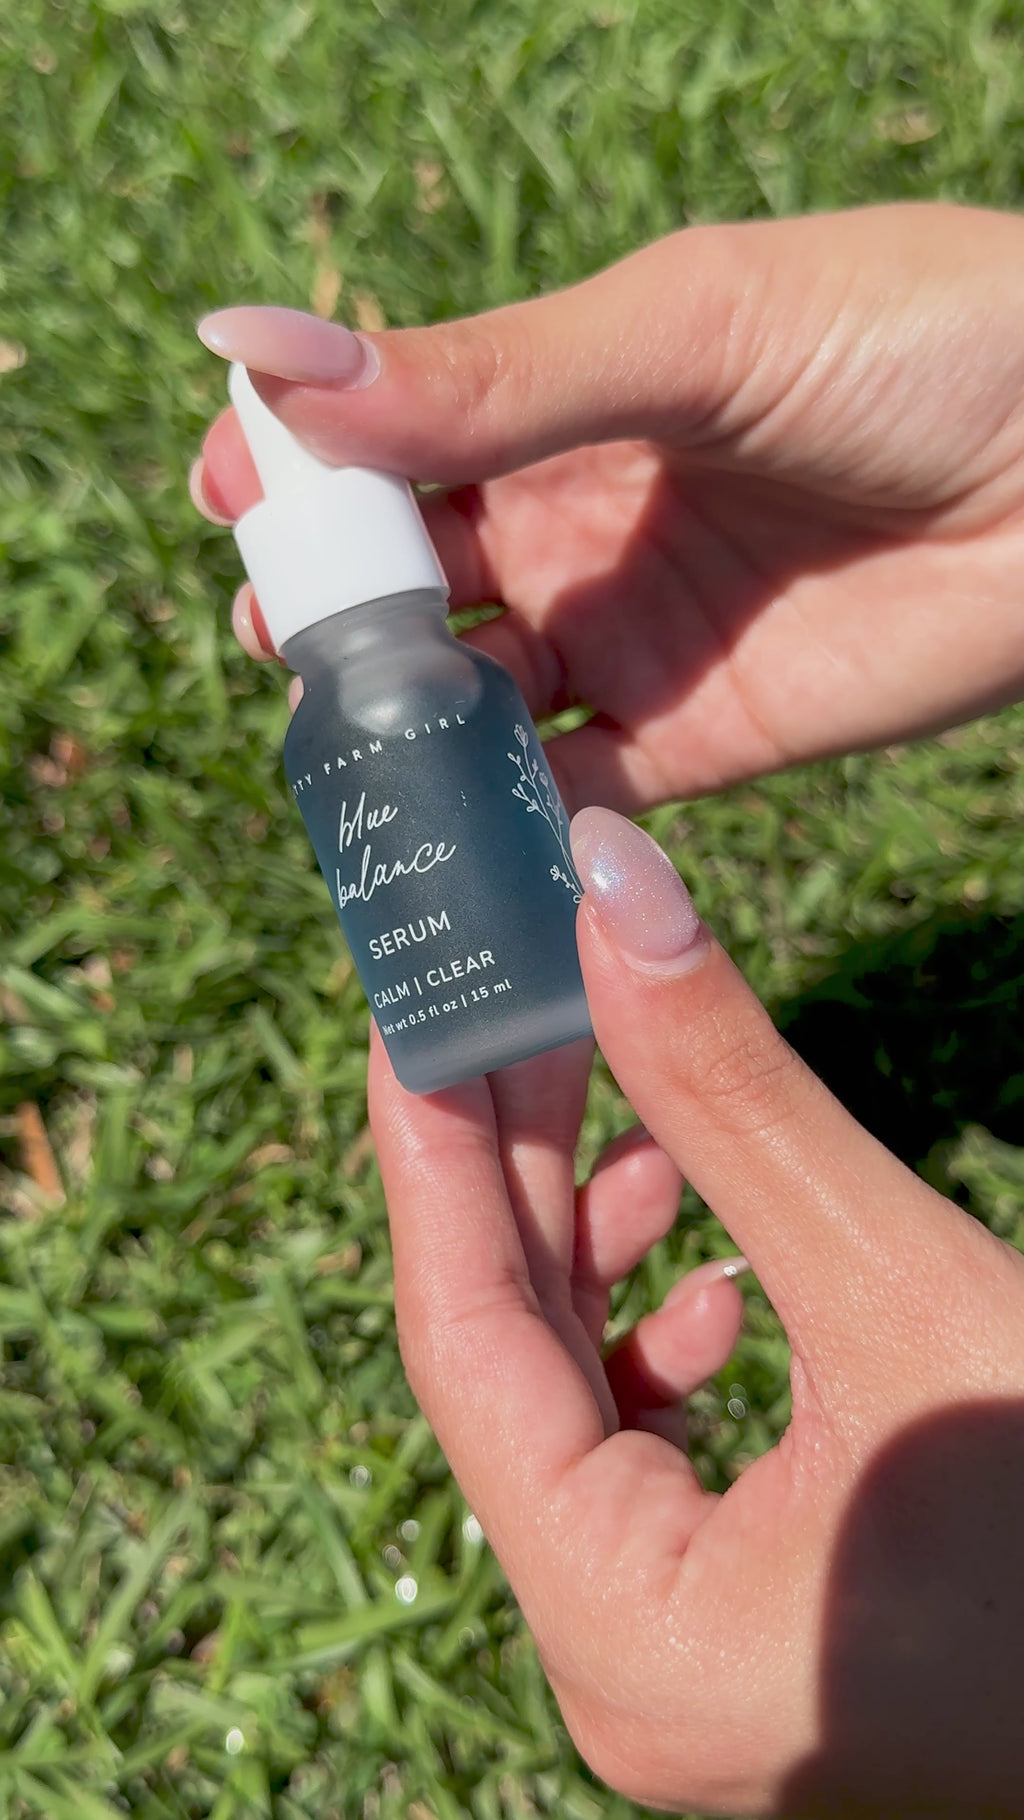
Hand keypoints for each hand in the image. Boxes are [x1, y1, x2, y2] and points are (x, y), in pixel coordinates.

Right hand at [193, 203, 1023, 810]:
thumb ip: (488, 378)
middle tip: (276, 631)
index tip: (231, 494)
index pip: (392, 439)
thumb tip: (260, 355)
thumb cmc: (906, 341)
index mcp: (563, 400)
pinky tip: (446, 827)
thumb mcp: (685, 333)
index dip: (305, 468)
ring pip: (469, 699)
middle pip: (411, 580)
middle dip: (331, 607)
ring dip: (398, 724)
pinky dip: (502, 819)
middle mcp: (579, 524)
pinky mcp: (695, 743)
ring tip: (338, 743)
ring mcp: (629, 638)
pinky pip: (567, 794)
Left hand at [369, 808, 1023, 1816]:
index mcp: (630, 1630)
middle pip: (512, 1366)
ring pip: (576, 1407)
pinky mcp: (744, 1628)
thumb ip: (732, 1092)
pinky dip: (662, 1342)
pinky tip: (713, 1267)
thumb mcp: (901, 1282)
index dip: (429, 1152)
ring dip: (600, 1253)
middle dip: (519, 1173)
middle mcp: (623, 1671)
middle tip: (521, 1006)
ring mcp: (680, 1660)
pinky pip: (646, 1460)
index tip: (417, 1003)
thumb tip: (612, 888)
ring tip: (640, 1123)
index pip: (464, 1344)